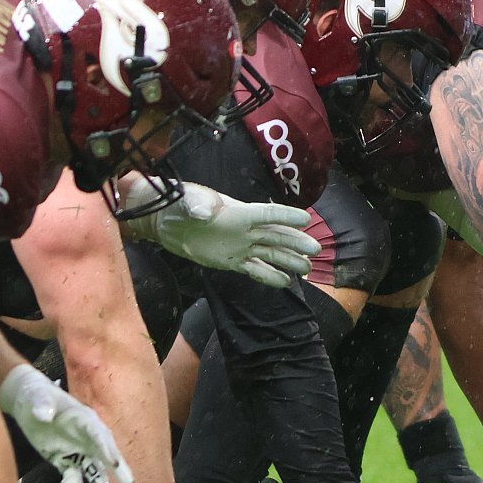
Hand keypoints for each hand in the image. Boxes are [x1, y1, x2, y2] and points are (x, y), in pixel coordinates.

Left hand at [0, 364, 133, 482]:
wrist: (29, 404)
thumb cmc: (37, 395)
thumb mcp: (37, 396)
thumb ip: (42, 404)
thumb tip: (45, 415)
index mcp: (84, 418)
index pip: (99, 434)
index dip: (107, 448)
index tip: (114, 462)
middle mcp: (87, 437)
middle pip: (105, 454)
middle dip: (117, 469)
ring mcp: (78, 451)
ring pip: (93, 471)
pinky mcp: (65, 462)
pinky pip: (72, 479)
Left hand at [125, 179, 321, 287]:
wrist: (167, 221)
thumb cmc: (178, 204)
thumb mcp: (186, 200)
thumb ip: (197, 204)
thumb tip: (205, 212)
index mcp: (237, 211)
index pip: (266, 214)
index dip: (285, 216)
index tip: (306, 220)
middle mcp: (244, 229)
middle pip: (275, 235)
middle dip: (295, 242)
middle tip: (316, 249)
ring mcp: (239, 246)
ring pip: (270, 253)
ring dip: (288, 260)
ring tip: (306, 269)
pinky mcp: (231, 260)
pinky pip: (254, 269)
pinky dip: (269, 275)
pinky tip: (285, 283)